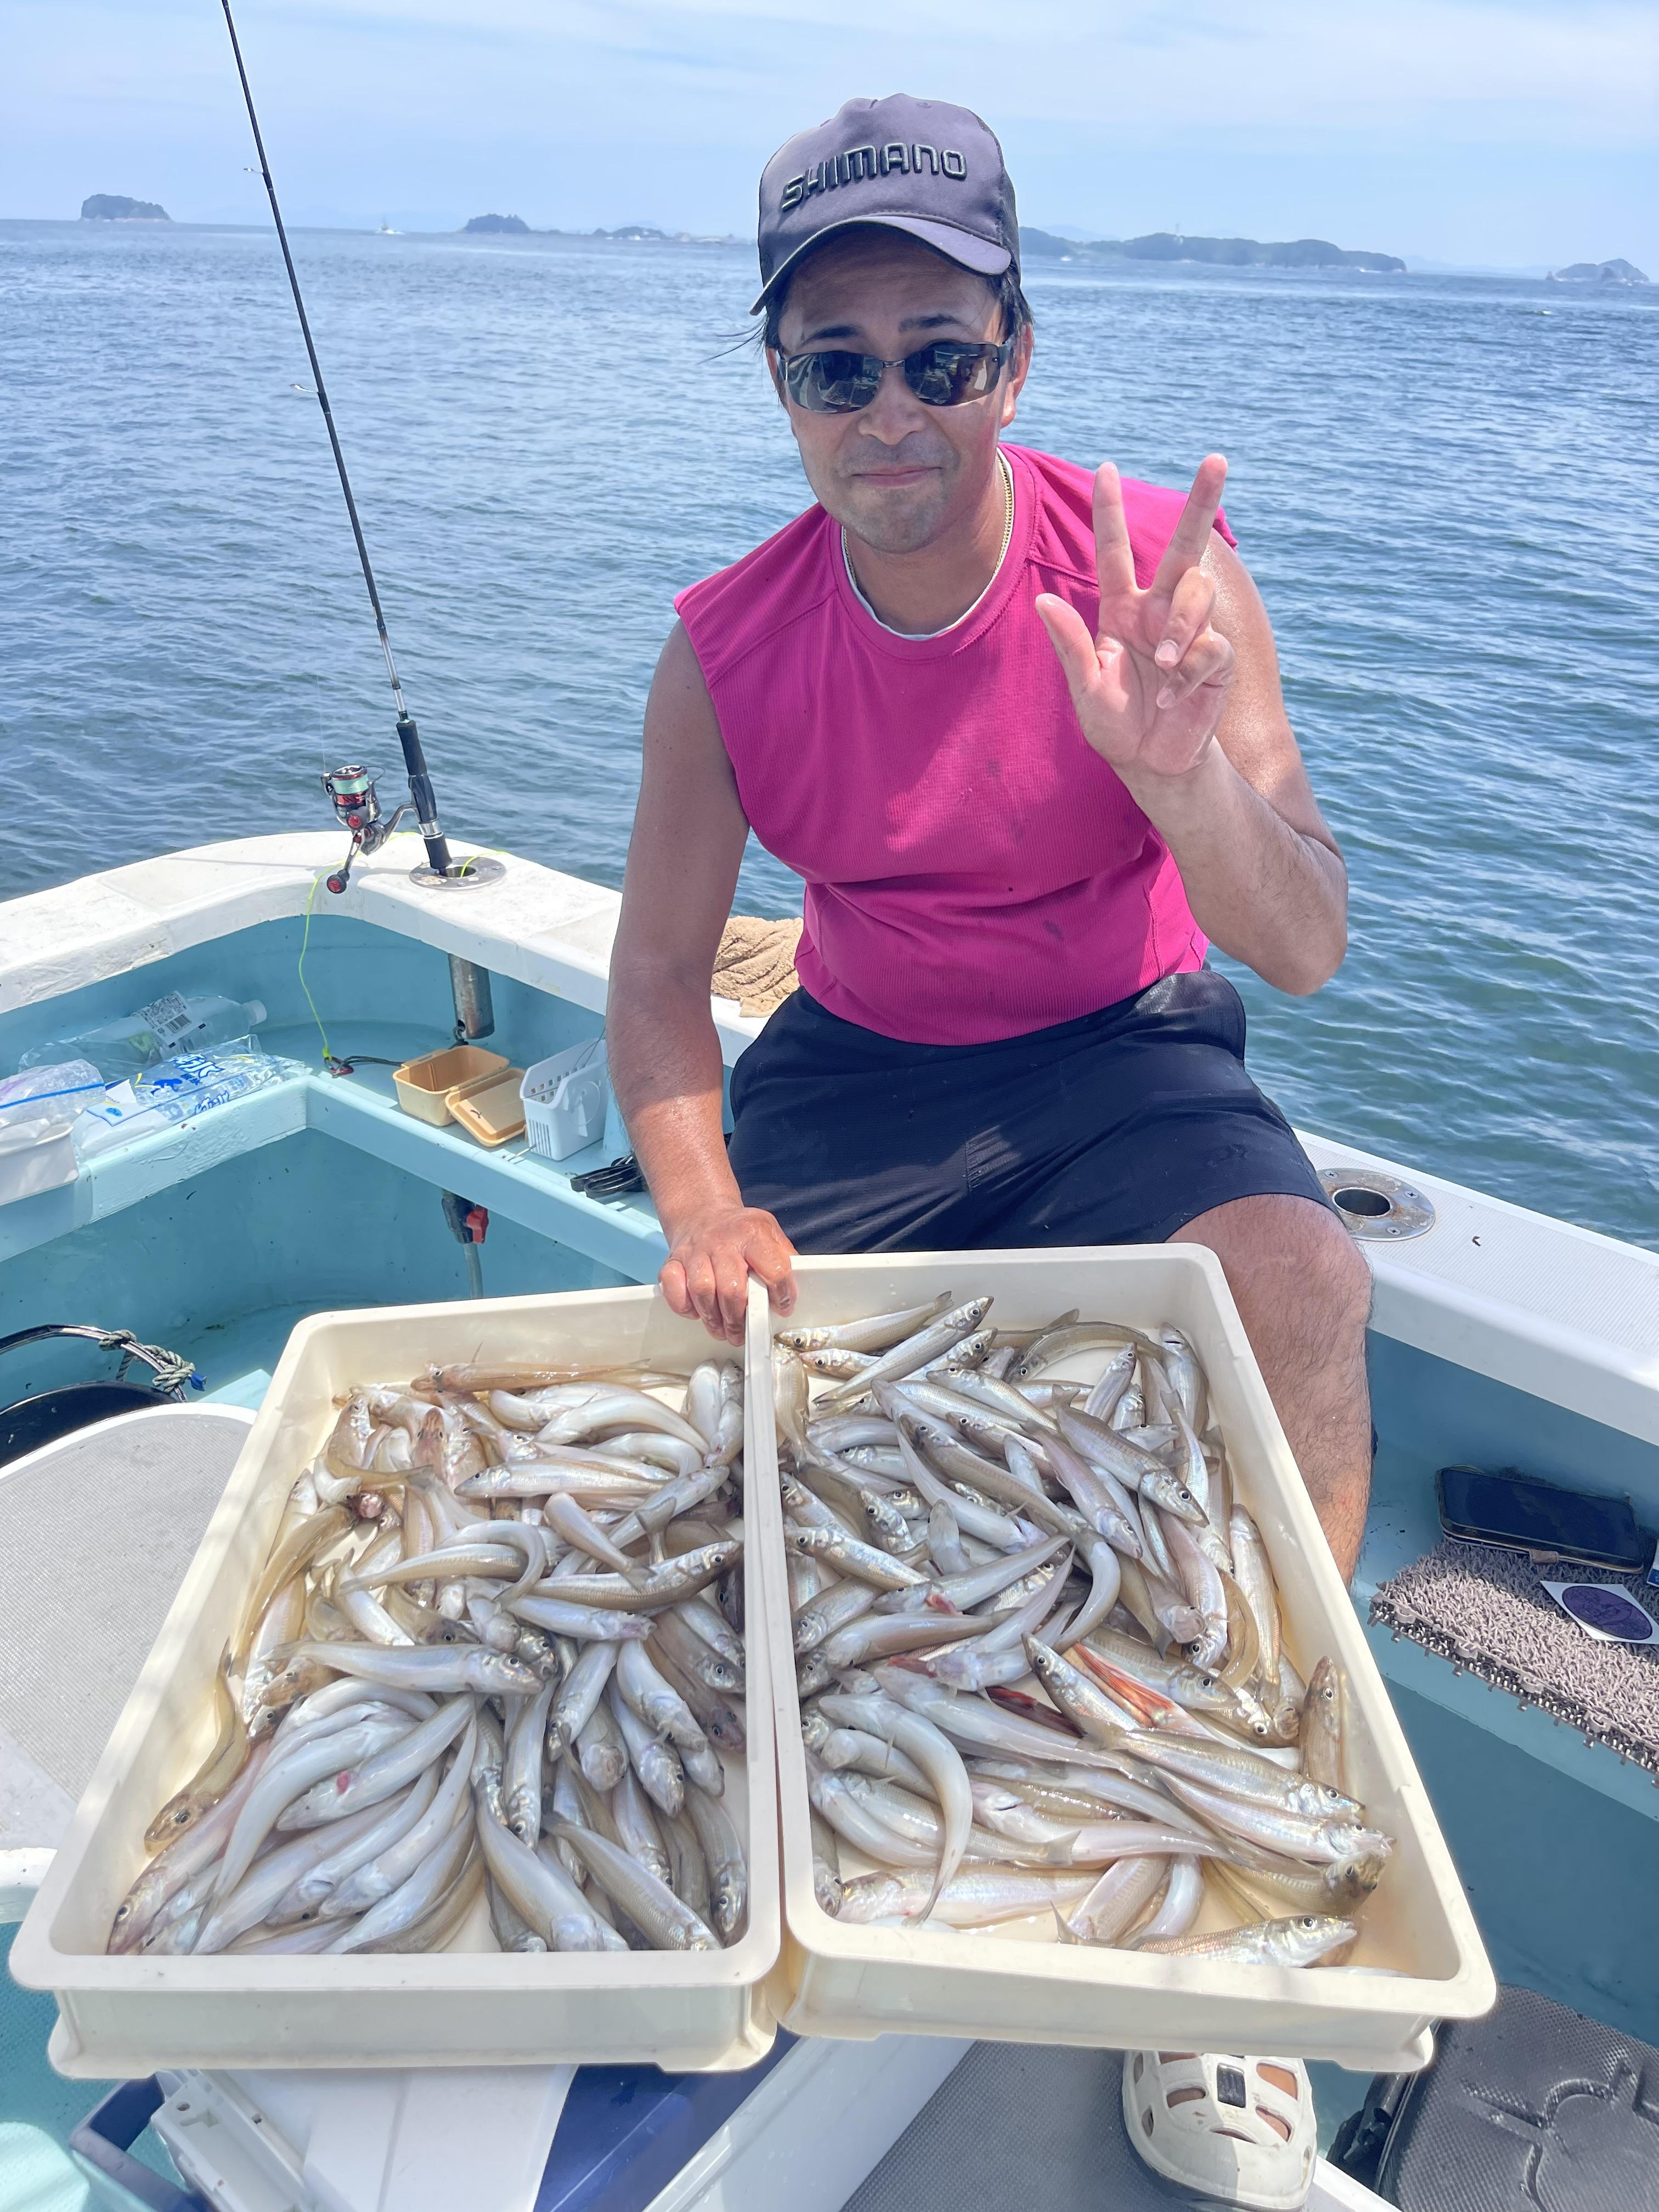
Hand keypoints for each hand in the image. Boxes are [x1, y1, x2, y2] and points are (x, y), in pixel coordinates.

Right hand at [659, 1203, 796, 1346]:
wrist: (703, 1213)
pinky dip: (684, 1306)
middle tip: (742, 1332)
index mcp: (753, 1233)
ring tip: (723, 1330)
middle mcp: (722, 1241)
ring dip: (713, 1318)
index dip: (781, 1296)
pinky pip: (673, 1288)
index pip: (774, 1271)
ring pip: (702, 1291)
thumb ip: (784, 1259)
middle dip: (738, 1319)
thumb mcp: (770, 1234)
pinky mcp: (673, 1261)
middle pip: (732, 1289)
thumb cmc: (741, 1232)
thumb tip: (792, 1293)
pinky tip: (697, 1311)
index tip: (781, 1308)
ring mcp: (695, 1251)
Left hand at [1035, 455, 1235, 782]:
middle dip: (1201, 503)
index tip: (1105, 468)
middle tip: (1216, 459)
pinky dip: (1187, 674)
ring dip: (1179, 627)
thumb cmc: (1115, 723)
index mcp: (1123, 610)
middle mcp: (1159, 611)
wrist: (1151, 763)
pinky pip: (1208, 648)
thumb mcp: (1085, 686)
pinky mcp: (1214, 659)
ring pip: (1197, 595)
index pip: (1116, 553)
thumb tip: (1043, 600)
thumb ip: (1069, 645)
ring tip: (1163, 664)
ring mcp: (1190, 632)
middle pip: (1184, 547)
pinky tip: (1172, 699)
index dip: (1110, 512)